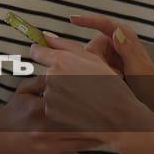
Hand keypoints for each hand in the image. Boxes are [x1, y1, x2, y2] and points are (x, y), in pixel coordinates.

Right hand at [0, 76, 102, 153]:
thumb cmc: (17, 109)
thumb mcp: (26, 89)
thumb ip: (45, 81)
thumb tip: (67, 69)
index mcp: (41, 109)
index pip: (74, 108)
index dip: (91, 106)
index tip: (104, 100)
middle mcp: (46, 130)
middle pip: (83, 127)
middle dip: (98, 122)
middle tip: (110, 115)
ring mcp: (49, 147)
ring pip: (82, 142)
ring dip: (94, 134)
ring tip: (104, 126)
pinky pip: (74, 152)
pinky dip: (81, 144)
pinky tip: (86, 137)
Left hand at [28, 35, 153, 140]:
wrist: (117, 116)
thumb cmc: (109, 86)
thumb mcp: (92, 58)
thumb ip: (65, 45)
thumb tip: (46, 37)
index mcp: (61, 60)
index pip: (36, 51)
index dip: (41, 53)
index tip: (46, 56)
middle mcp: (51, 76)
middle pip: (44, 72)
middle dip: (56, 74)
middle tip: (76, 82)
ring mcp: (50, 95)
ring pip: (47, 89)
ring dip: (58, 91)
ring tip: (79, 96)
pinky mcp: (50, 112)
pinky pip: (50, 105)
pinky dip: (59, 106)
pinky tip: (76, 107)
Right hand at [70, 15, 153, 76]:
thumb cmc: (150, 86)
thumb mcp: (138, 68)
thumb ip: (127, 49)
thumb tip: (116, 31)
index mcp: (128, 38)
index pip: (105, 24)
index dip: (88, 21)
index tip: (72, 19)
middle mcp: (120, 43)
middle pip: (94, 45)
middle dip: (97, 60)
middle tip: (113, 74)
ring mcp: (114, 54)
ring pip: (92, 57)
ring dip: (99, 69)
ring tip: (116, 79)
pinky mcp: (110, 65)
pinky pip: (95, 65)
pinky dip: (98, 73)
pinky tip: (111, 80)